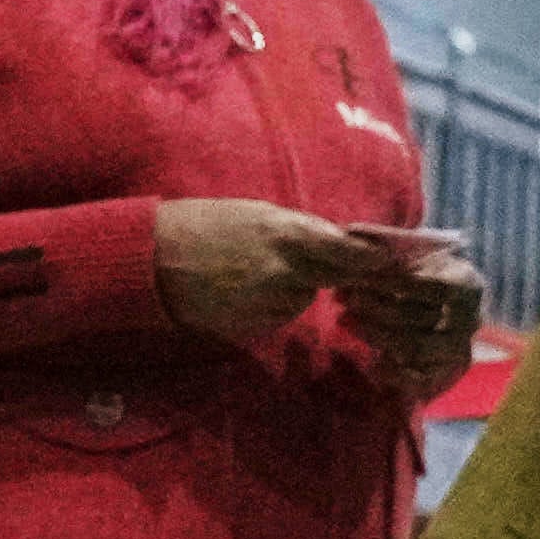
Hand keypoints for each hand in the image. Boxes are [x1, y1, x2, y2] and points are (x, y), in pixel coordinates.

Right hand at [151, 198, 381, 350]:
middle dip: (339, 273)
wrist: (150, 259)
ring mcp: (271, 303)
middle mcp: (288, 272)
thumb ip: (301, 228)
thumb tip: (339, 239)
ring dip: (295, 287)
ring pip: (304, 297)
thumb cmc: (203, 224)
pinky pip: (278, 314)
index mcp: (290, 235)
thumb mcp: (257, 212)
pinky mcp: (255, 326)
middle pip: (335, 278)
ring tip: (254, 270)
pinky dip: (270, 304)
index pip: (351, 252)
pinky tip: (241, 290)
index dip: (372, 258)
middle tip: (324, 263)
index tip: (389, 259)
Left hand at [329, 224, 492, 403]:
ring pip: (416, 347)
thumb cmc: (419, 273)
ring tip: (345, 320)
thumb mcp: (410, 254)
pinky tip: (373, 360)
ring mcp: (459, 348)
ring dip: (376, 334)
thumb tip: (352, 232)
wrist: (440, 306)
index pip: (434, 286)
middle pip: (421, 317)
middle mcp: (471, 319)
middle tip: (342, 297)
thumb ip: (386, 244)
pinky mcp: (445, 373)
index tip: (359, 276)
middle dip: (376, 307)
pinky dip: (395, 373)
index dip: (395, 283)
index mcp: (467, 284)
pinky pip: (421, 380)